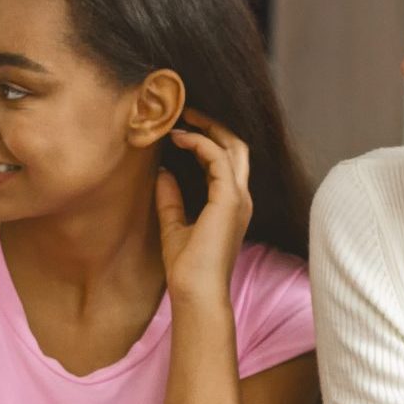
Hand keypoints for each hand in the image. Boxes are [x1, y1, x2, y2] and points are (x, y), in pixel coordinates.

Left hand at [155, 110, 252, 304]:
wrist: (196, 290)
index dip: (207, 140)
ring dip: (207, 129)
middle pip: (236, 148)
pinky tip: (180, 138)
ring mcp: (238, 198)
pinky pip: (218, 158)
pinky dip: (200, 143)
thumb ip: (171, 199)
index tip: (180, 130)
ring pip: (232, 147)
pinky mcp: (229, 199)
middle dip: (214, 126)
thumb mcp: (174, 225)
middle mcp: (240, 198)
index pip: (226, 161)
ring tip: (182, 118)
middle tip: (187, 112)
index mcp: (230, 204)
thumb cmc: (186, 267)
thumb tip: (163, 172)